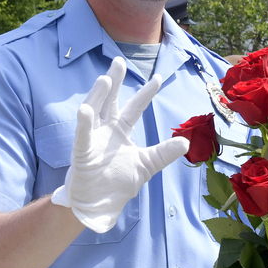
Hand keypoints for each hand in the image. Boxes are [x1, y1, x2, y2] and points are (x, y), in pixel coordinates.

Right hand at [50, 57, 190, 232]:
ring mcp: (92, 140)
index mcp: (120, 132)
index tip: (158, 78)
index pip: (134, 108)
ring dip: (98, 96)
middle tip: (118, 61)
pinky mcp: (82, 153)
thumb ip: (163, 153)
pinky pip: (82, 136)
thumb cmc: (118, 184)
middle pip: (110, 101)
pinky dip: (85, 123)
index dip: (145, 94)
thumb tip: (185, 141)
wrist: (99, 206)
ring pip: (94, 112)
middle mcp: (105, 131)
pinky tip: (86, 109)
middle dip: (114, 82)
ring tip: (105, 78)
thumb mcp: (146, 166)